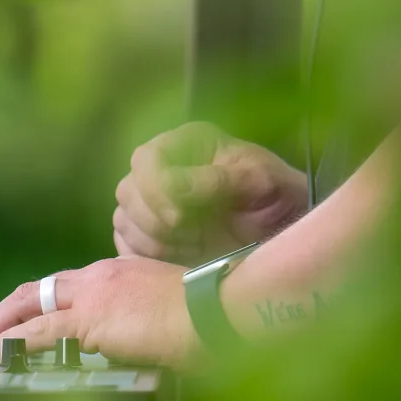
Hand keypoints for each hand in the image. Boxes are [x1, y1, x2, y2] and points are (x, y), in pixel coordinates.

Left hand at [0, 257, 196, 368]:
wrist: (222, 312)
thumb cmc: (211, 318)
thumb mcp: (169, 312)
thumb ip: (145, 322)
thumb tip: (139, 344)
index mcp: (118, 274)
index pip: (66, 286)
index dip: (39, 304)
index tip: (25, 322)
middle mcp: (99, 277)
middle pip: (39, 289)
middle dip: (10, 311)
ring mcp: (92, 296)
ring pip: (30, 306)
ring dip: (2, 329)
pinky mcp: (90, 320)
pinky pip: (38, 333)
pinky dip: (11, 343)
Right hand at [114, 122, 308, 265]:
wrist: (277, 232)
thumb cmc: (273, 198)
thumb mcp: (259, 180)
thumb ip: (219, 179)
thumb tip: (174, 188)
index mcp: (184, 143)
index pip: (146, 160)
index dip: (156, 190)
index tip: (179, 218)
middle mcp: (156, 167)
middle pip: (128, 192)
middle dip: (158, 222)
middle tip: (196, 237)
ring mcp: (143, 200)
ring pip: (123, 221)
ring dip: (157, 242)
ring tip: (196, 248)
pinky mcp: (139, 232)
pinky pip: (124, 245)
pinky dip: (148, 258)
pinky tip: (180, 258)